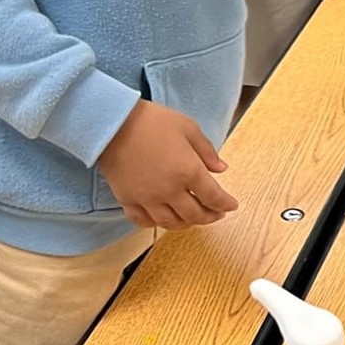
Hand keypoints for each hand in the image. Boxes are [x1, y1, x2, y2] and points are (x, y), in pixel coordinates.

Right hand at [97, 98, 238, 230]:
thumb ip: (207, 151)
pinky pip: (143, 221)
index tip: (232, 205)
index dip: (226, 204)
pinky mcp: (127, 199)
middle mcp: (169, 190)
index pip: (214, 197)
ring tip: (192, 217)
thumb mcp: (188, 128)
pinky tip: (163, 217)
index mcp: (188, 171)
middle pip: (194, 215)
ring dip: (186, 223)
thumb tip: (221, 169)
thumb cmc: (152, 120)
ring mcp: (147, 198)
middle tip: (215, 214)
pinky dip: (156, 223)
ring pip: (171, 223)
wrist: (113, 122)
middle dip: (209, 217)